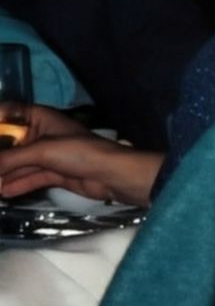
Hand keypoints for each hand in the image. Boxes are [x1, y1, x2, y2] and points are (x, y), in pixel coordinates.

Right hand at [0, 103, 162, 206]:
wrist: (113, 175)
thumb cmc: (80, 152)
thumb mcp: (42, 152)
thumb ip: (10, 159)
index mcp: (41, 118)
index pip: (11, 113)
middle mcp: (42, 134)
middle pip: (11, 142)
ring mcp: (49, 155)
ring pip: (19, 163)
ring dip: (4, 173)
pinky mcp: (55, 174)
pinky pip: (30, 177)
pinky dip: (17, 184)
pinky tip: (3, 193)